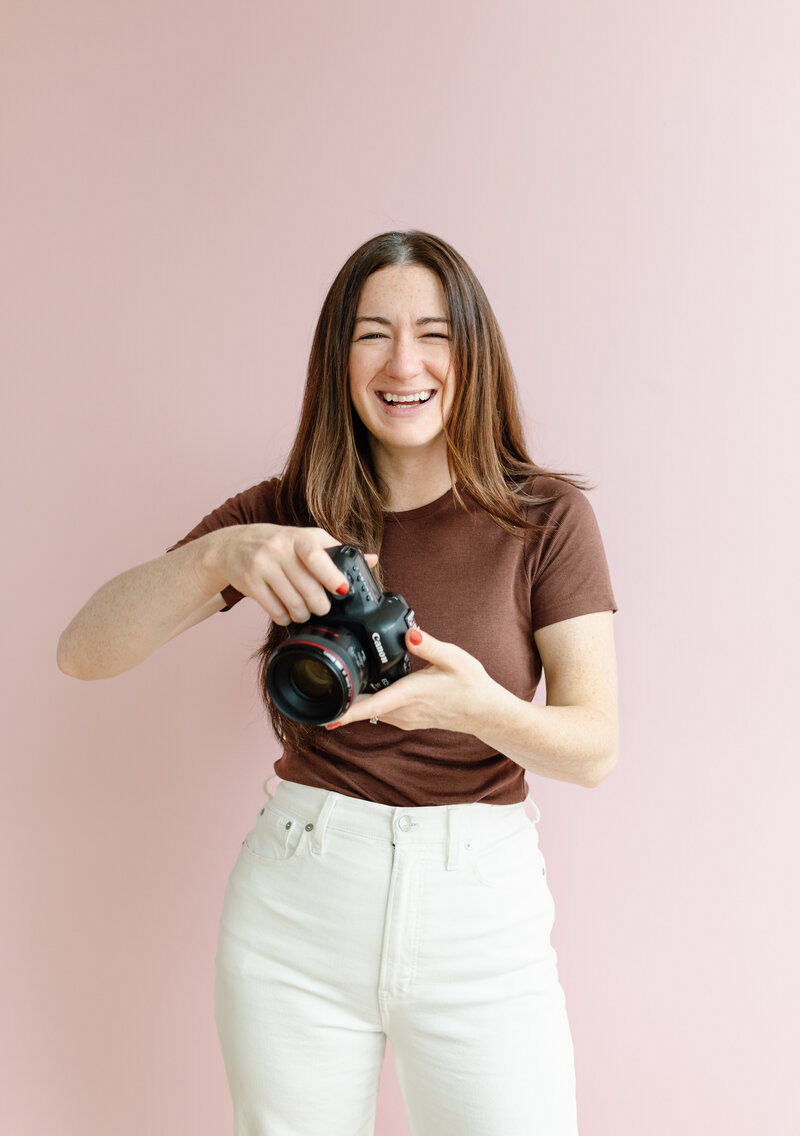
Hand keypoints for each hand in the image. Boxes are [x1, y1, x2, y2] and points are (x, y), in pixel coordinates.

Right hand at [211, 524, 377, 625]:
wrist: (233, 545)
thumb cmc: (278, 543)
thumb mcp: (306, 539)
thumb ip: (336, 550)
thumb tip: (372, 559)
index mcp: (299, 538)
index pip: (316, 556)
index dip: (331, 575)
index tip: (342, 589)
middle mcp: (279, 549)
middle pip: (308, 588)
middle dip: (320, 605)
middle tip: (321, 607)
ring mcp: (262, 566)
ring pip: (293, 604)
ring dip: (303, 614)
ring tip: (303, 611)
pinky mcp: (250, 583)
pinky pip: (275, 610)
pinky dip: (284, 617)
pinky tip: (286, 611)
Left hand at [326, 627, 495, 732]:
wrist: (486, 712)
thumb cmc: (472, 685)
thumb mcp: (454, 658)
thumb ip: (430, 646)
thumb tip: (410, 633)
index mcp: (411, 694)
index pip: (373, 706)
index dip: (348, 712)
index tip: (327, 717)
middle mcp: (405, 711)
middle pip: (365, 709)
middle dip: (343, 702)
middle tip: (320, 691)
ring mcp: (406, 719)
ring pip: (372, 712)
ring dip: (356, 702)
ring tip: (339, 686)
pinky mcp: (409, 720)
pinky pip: (382, 713)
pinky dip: (370, 704)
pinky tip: (370, 689)